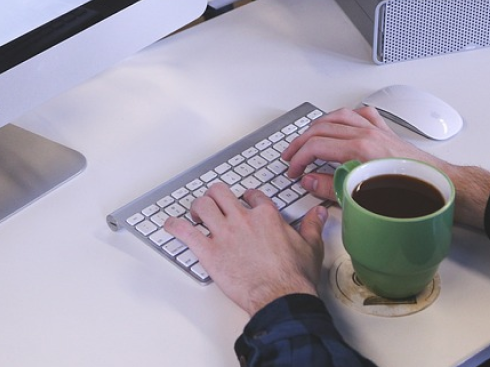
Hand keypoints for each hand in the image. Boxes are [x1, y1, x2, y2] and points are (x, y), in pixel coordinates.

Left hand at [164, 183, 327, 315]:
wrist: (281, 297)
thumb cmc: (294, 277)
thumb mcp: (310, 246)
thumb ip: (312, 226)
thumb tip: (318, 214)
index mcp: (266, 215)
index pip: (252, 195)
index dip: (246, 197)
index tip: (244, 202)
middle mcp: (243, 219)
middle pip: (221, 193)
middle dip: (215, 196)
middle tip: (214, 203)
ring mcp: (224, 234)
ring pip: (202, 206)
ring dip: (196, 208)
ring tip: (196, 214)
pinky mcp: (209, 252)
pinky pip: (185, 232)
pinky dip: (174, 226)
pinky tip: (170, 226)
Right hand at [283, 106, 434, 200]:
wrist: (442, 188)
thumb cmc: (412, 195)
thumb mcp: (364, 198)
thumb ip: (332, 187)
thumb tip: (310, 181)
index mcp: (361, 149)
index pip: (317, 146)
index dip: (299, 159)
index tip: (294, 171)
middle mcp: (368, 134)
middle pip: (322, 128)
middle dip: (301, 142)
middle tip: (291, 157)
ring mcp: (378, 130)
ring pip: (339, 116)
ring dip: (318, 126)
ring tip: (307, 137)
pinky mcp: (387, 133)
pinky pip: (362, 115)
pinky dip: (347, 117)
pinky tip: (342, 124)